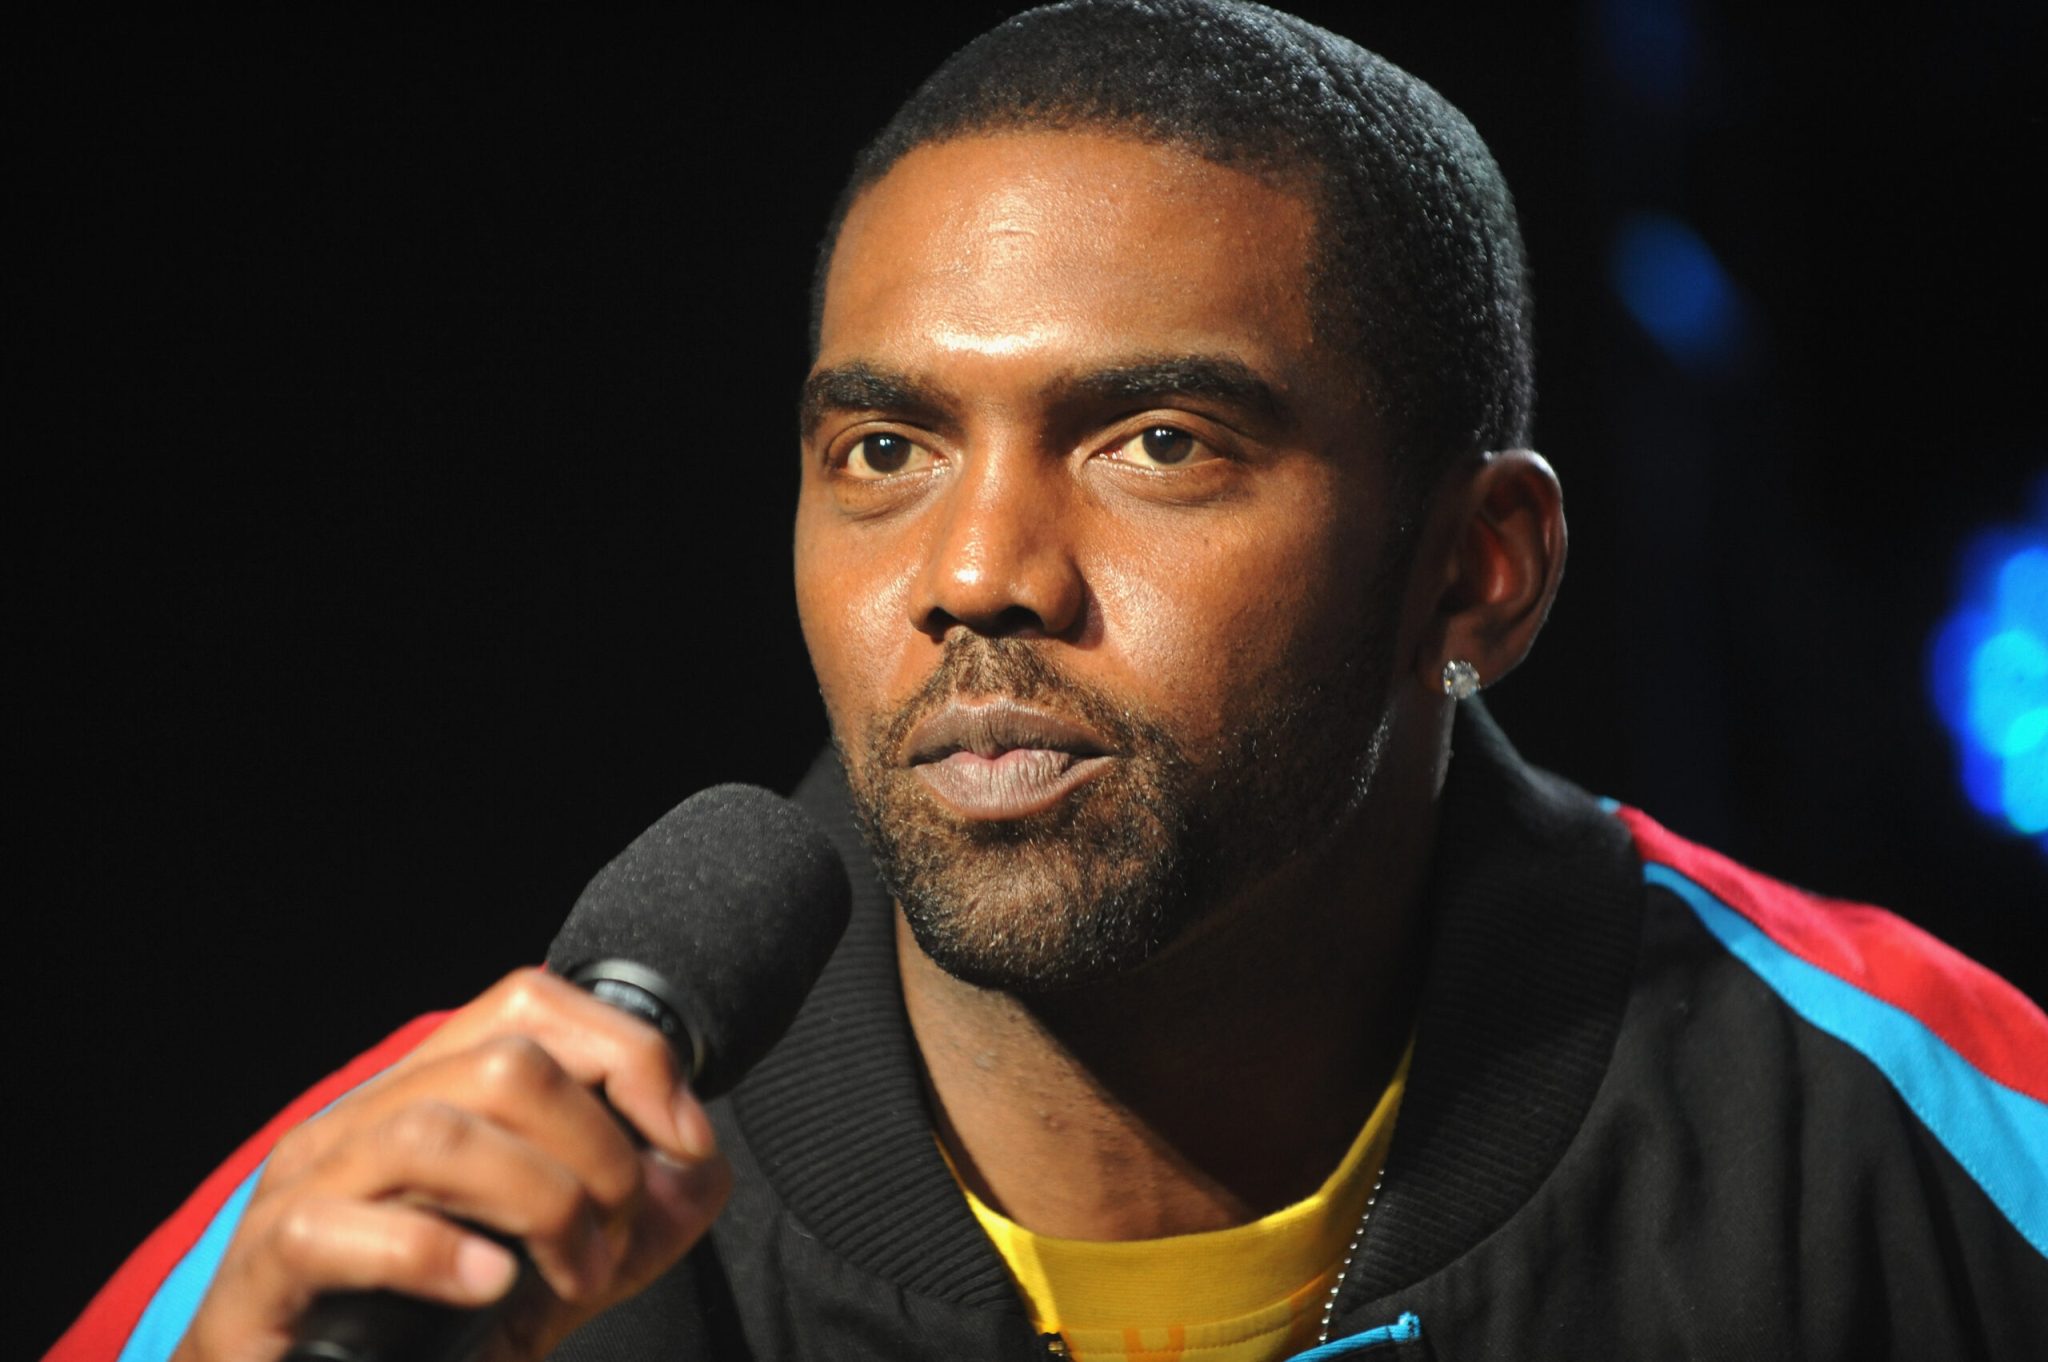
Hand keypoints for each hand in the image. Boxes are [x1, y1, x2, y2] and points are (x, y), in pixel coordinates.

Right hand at [172, 968, 732, 1361]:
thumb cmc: (442, 1334)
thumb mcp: (567, 1262)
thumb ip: (643, 1210)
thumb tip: (698, 1165)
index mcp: (426, 1092)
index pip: (528, 1002)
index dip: (627, 1054)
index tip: (685, 1142)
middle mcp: (360, 1119)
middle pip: (505, 1065)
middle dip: (596, 1150)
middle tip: (617, 1236)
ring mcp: (302, 1187)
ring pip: (435, 1132)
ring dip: (538, 1203)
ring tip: (574, 1275)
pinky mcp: (260, 1271)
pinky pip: (332, 1229)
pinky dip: (429, 1254)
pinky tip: (490, 1287)